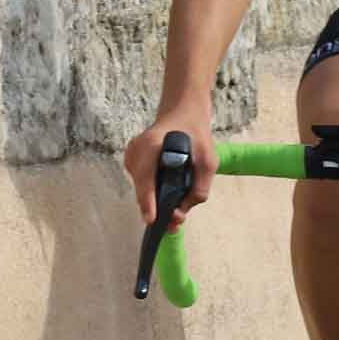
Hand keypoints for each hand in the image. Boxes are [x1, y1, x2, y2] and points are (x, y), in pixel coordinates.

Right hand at [122, 112, 215, 226]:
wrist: (182, 114)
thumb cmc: (196, 136)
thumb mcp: (208, 161)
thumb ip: (199, 188)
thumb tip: (181, 213)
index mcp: (152, 144)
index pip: (147, 177)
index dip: (149, 201)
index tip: (151, 219)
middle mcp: (136, 149)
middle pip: (143, 188)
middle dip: (157, 207)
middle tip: (175, 224)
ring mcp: (131, 155)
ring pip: (142, 188)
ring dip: (156, 200)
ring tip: (175, 207)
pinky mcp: (131, 160)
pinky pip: (142, 183)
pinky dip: (153, 191)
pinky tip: (167, 189)